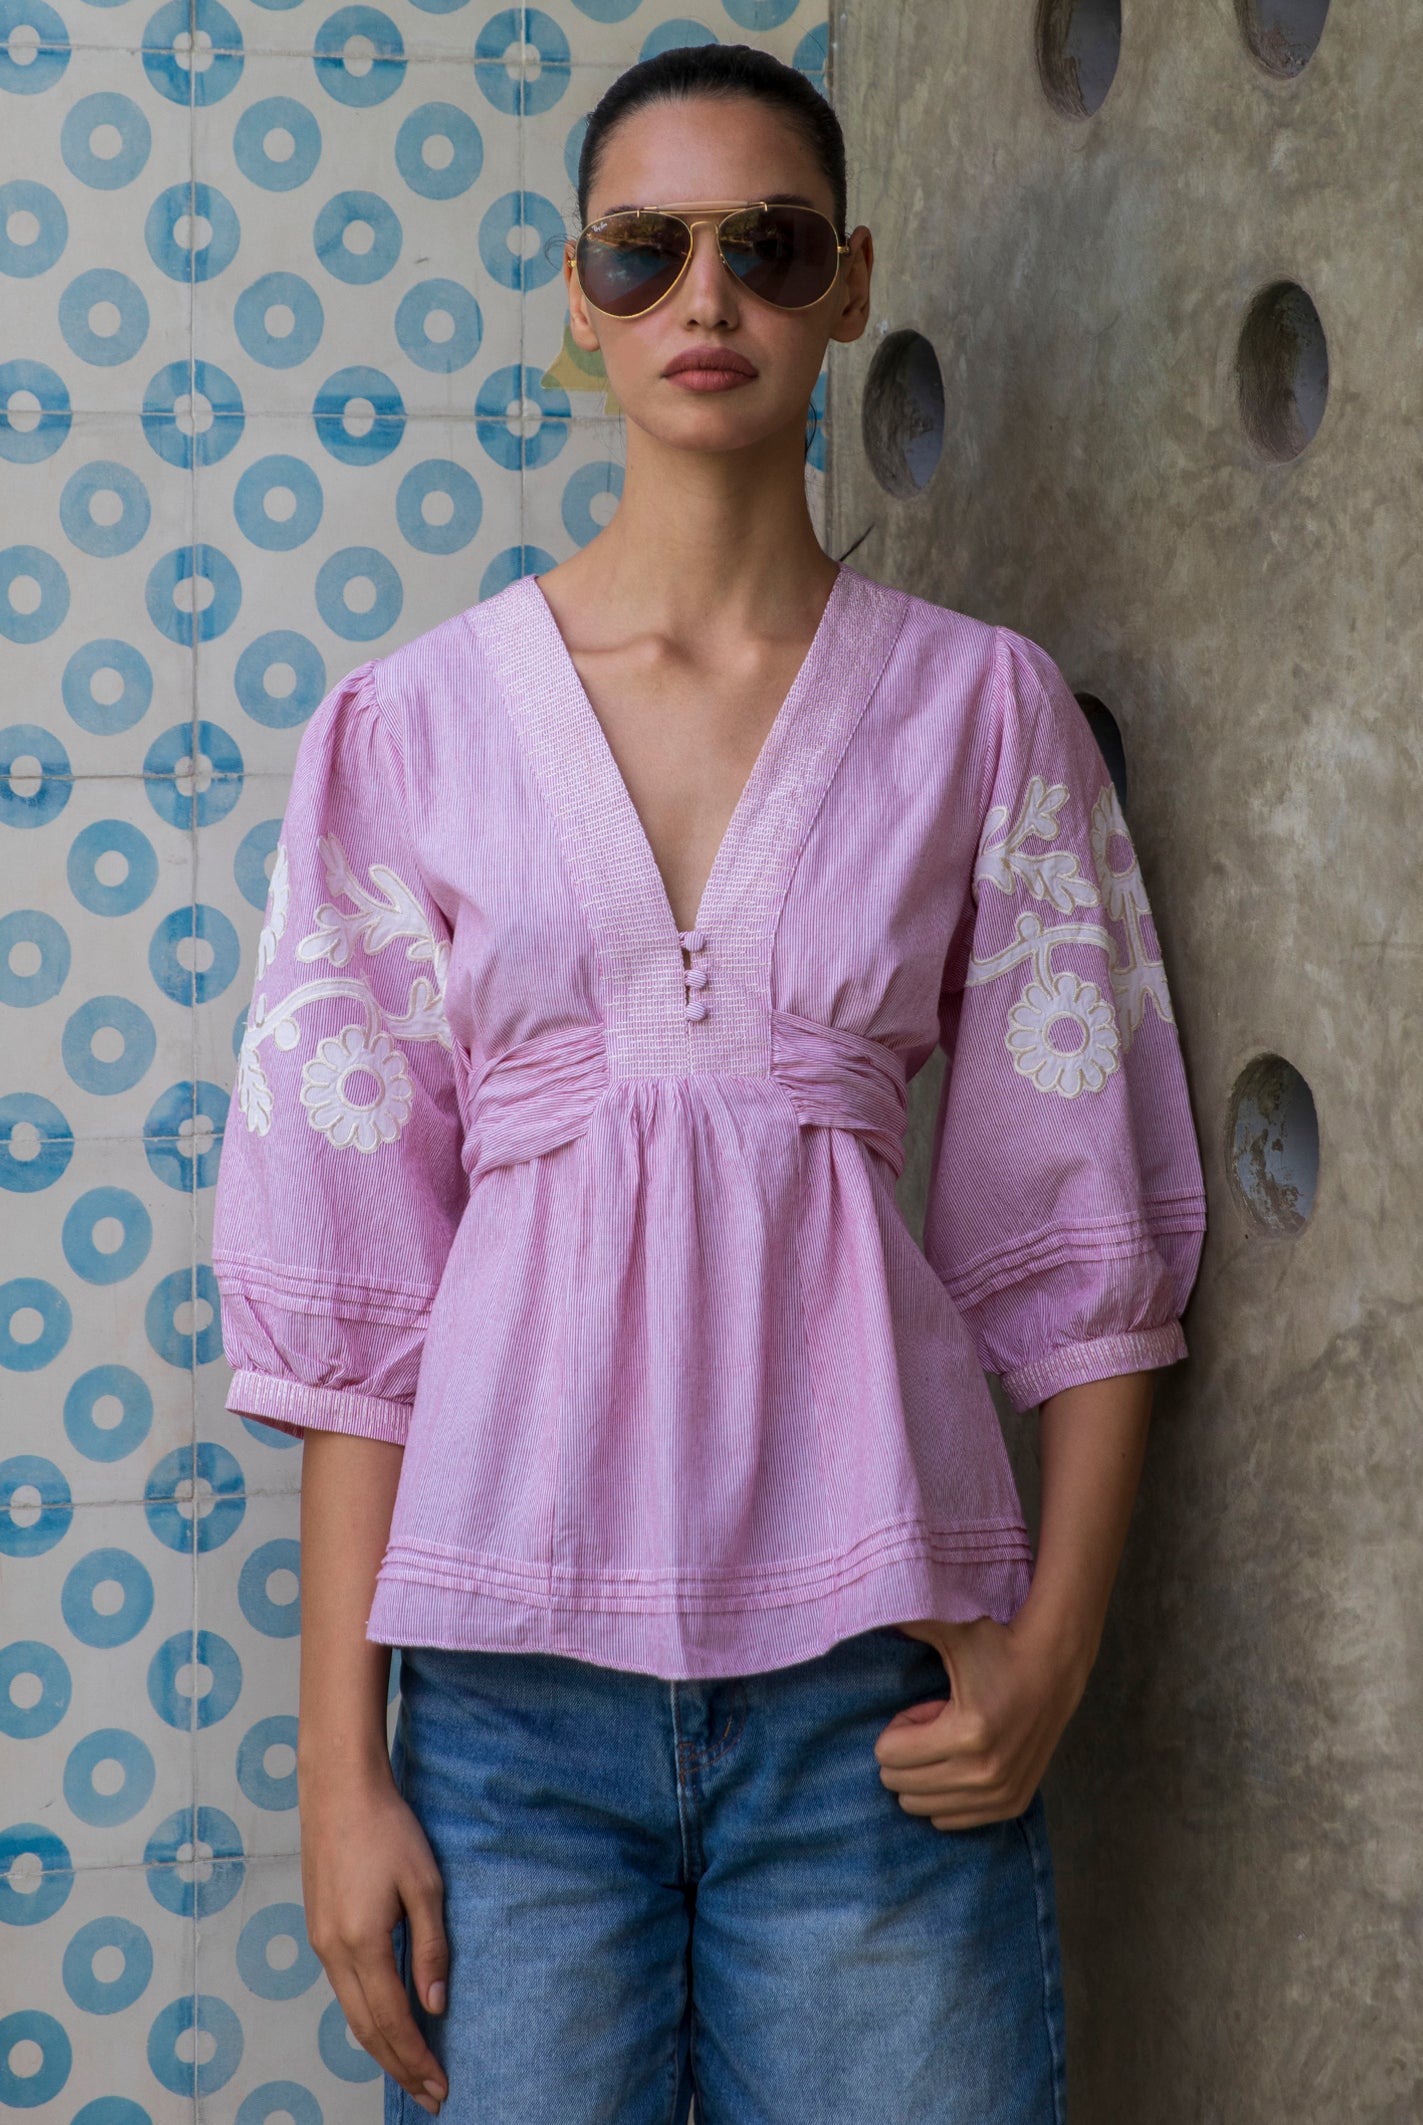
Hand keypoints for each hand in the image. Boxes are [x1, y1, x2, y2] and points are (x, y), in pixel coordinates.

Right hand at [299, 1768, 450, 2113]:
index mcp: (361, 1944)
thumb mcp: (424, 1884)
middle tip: (430, 2096)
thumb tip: (436, 2004)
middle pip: (367, 2029)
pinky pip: (343, 1990)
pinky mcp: (319, 1929)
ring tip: (410, 2071)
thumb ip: (431, 1947)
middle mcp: (333, 1952)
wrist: (338, 1789)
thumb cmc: (387, 1828)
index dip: (417, 2058)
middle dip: (399, 2067)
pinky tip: (384, 2024)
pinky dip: (366, 2018)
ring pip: (351, 2013)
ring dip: (381, 2048)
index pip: (393, 2021)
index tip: (441, 2086)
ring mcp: (320, 1942)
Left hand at [871, 1611, 1089, 1829]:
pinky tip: (962, 1763)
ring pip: (924, 1808)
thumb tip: (864, 1609)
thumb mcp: (950, 1634)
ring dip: (924, 1775)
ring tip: (949, 1743)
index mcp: (966, 1732)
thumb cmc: (997, 1648)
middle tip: (932, 1726)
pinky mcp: (1012, 1804)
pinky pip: (951, 1821)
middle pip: (902, 1786)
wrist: (1055, 1666)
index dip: (898, 1728)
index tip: (923, 1708)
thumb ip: (905, 1625)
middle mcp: (985, 1771)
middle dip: (906, 1753)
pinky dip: (945, 1795)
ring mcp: (1001, 1793)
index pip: (889, 1754)